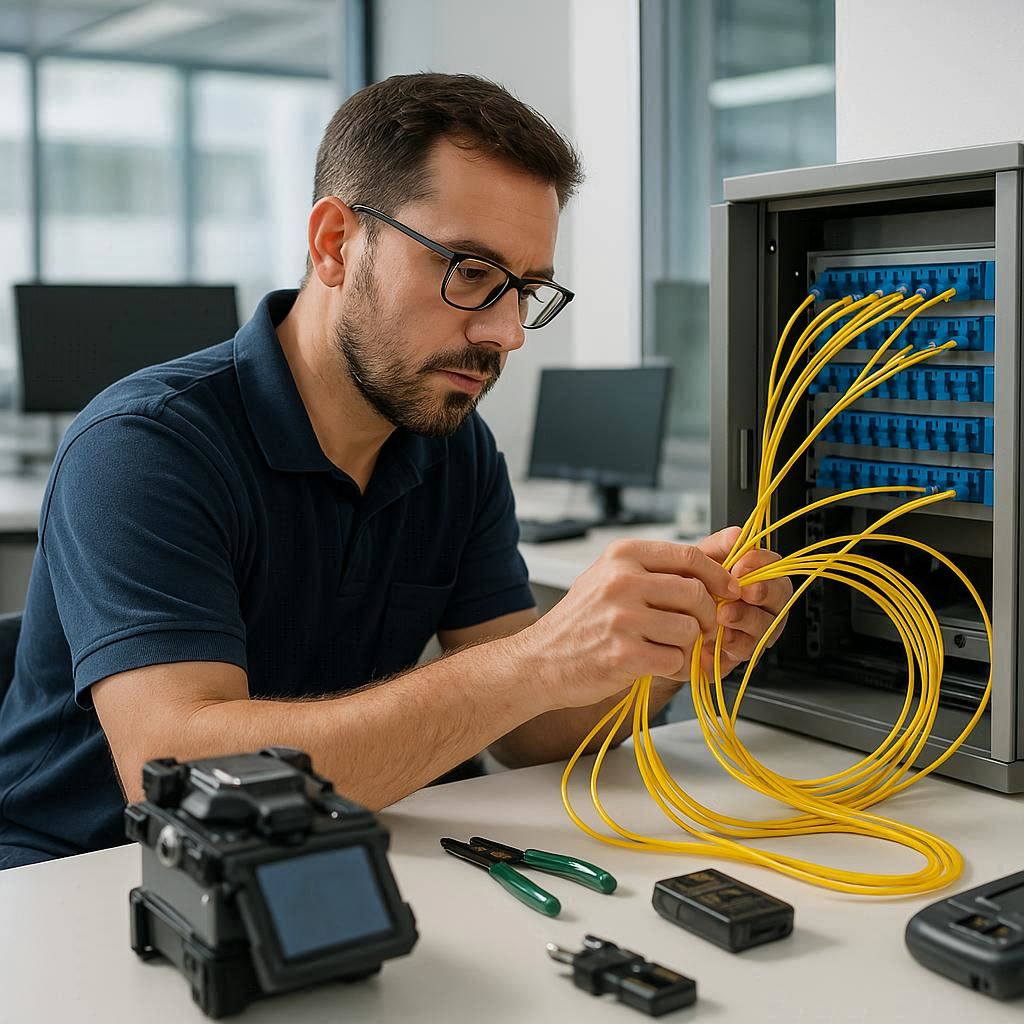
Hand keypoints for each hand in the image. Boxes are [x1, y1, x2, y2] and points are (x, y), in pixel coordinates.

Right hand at [521, 538, 741, 709]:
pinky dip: (674, 668)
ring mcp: (622, 618)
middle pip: (696, 594)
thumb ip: (668, 564)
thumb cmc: (582, 621)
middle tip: (698, 630)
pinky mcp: (625, 654)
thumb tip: (731, 541)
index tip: (729, 591)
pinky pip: (676, 660)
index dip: (719, 576)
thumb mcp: (615, 578)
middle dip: (707, 617)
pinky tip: (655, 665)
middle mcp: (621, 581)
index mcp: (622, 556)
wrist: (541, 660)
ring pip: (690, 630)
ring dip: (687, 646)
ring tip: (666, 648)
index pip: (690, 557)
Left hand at [695, 526, 792, 677]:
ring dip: (746, 619)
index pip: (775, 568)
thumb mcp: (700, 560)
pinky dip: (731, 645)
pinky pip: (743, 653)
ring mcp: (751, 633)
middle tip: (744, 591)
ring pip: (765, 628)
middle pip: (779, 599)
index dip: (763, 565)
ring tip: (723, 614)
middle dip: (763, 593)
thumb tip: (737, 534)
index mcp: (756, 579)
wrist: (661, 620)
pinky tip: (717, 638)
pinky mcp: (736, 656)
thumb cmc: (686, 587)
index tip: (742, 564)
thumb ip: (719, 546)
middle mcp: (760, 607)